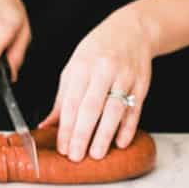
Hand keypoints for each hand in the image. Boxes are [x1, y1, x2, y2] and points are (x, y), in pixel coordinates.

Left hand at [38, 7, 153, 161]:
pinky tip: (120, 142)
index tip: (63, 147)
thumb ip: (62, 98)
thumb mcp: (75, 67)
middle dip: (82, 135)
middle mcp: (103, 71)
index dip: (66, 127)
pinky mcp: (142, 84)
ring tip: (96, 154)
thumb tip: (47, 125)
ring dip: (105, 134)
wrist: (132, 31)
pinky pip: (135, 109)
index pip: (72, 102)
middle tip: (76, 156)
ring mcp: (125, 78)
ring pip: (114, 110)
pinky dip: (128, 127)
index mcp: (82, 66)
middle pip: (91, 108)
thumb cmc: (98, 50)